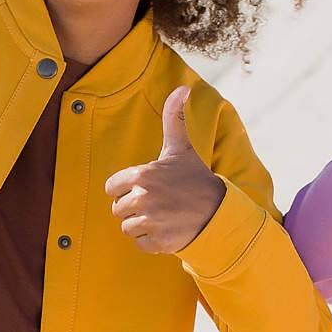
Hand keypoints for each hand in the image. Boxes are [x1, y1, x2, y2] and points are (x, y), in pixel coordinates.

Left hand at [105, 87, 225, 253]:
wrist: (219, 212)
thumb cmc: (195, 179)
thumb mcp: (181, 149)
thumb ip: (173, 119)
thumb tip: (182, 87)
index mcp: (142, 175)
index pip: (112, 188)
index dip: (126, 189)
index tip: (146, 189)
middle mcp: (143, 197)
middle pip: (118, 209)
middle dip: (135, 208)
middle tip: (158, 205)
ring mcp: (151, 221)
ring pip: (127, 227)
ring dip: (142, 225)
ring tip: (162, 217)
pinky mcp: (158, 241)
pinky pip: (139, 243)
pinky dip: (151, 241)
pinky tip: (166, 231)